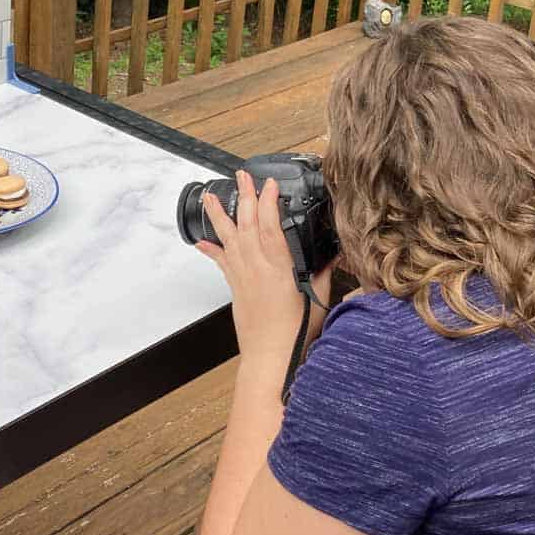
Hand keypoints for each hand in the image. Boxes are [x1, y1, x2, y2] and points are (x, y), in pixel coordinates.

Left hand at [196, 171, 335, 378]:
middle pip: (247, 224)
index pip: (271, 226)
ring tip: (209, 195)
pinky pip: (221, 261)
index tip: (269, 184)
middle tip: (240, 175)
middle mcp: (257, 268)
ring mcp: (242, 276)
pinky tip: (202, 239)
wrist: (271, 358)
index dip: (269, 202)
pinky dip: (211, 248)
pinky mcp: (235, 287)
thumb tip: (332, 254)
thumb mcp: (319, 299)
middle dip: (244, 196)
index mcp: (279, 268)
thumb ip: (323, 273)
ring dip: (219, 214)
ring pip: (228, 237)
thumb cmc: (296, 333)